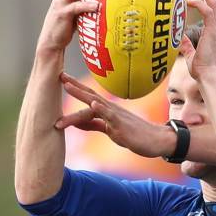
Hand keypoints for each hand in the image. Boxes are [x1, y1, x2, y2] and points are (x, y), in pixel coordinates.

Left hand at [55, 73, 174, 157]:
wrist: (158, 140)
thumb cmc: (136, 136)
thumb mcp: (111, 130)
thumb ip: (94, 125)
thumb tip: (77, 122)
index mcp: (108, 111)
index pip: (88, 96)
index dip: (74, 87)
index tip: (60, 77)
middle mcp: (111, 109)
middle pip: (90, 94)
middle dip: (73, 85)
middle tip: (58, 74)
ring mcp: (117, 116)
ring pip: (96, 103)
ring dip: (81, 93)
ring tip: (67, 85)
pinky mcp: (123, 125)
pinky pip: (111, 116)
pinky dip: (101, 109)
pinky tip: (93, 103)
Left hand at [180, 0, 215, 81]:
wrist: (208, 76)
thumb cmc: (201, 69)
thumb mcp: (191, 53)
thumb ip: (186, 44)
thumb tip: (179, 37)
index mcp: (215, 31)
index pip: (212, 9)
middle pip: (214, 1)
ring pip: (214, 2)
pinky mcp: (214, 30)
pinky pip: (208, 11)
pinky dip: (199, 3)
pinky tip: (189, 0)